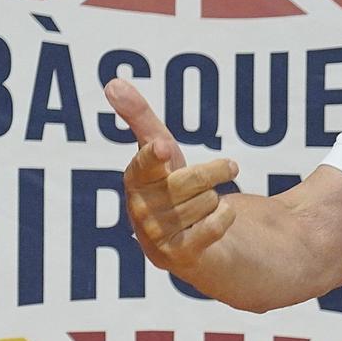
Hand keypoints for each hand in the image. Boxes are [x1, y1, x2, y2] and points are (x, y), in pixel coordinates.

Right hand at [104, 78, 240, 273]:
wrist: (198, 244)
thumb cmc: (174, 189)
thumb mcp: (160, 150)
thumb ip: (139, 117)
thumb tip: (112, 82)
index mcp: (135, 183)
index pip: (142, 168)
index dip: (153, 157)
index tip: (164, 146)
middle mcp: (140, 213)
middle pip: (187, 183)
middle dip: (214, 171)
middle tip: (229, 166)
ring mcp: (158, 239)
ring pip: (205, 202)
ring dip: (215, 200)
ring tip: (206, 207)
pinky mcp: (180, 258)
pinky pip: (213, 227)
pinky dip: (224, 217)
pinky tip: (220, 218)